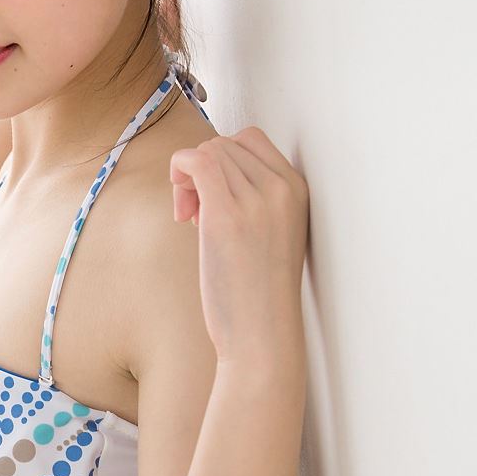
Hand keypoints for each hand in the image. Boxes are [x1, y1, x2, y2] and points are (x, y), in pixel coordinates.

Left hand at [168, 127, 309, 363]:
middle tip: (195, 214)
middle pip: (225, 144)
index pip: (251, 139)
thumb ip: (251, 198)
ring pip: (208, 151)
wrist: (262, 336)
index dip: (224, 160)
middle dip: (202, 170)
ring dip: (187, 178)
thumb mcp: (269, 233)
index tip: (214, 198)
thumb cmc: (258, 292)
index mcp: (297, 189)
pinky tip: (182, 213)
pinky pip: (196, 162)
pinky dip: (178, 171)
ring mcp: (257, 200)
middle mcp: (282, 188)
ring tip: (191, 219)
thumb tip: (206, 168)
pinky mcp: (227, 217)